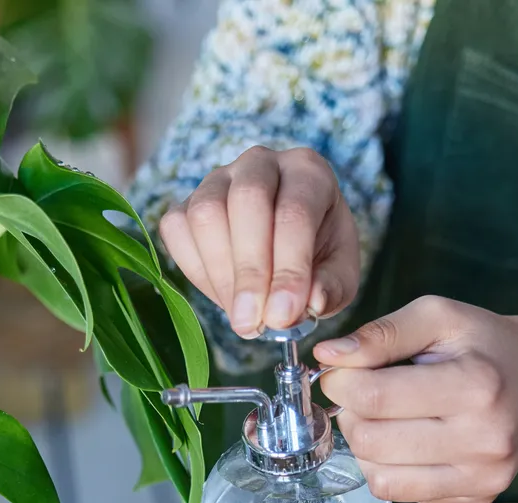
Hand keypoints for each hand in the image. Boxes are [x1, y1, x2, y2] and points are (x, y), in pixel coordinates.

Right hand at [158, 146, 360, 336]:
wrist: (286, 247)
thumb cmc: (318, 256)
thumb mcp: (340, 276)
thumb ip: (330, 288)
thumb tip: (309, 303)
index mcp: (308, 171)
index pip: (295, 212)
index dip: (288, 268)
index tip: (282, 316)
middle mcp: (261, 164)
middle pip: (247, 202)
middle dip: (249, 271)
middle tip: (252, 323)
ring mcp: (217, 179)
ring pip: (206, 213)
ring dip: (221, 274)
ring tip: (242, 316)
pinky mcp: (186, 202)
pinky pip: (177, 230)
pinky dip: (195, 271)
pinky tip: (223, 296)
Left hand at [313, 296, 517, 502]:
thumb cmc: (485, 344)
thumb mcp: (438, 317)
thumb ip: (380, 334)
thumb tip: (327, 356)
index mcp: (476, 386)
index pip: (374, 398)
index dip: (341, 383)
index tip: (341, 371)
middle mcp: (484, 440)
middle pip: (371, 442)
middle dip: (350, 415)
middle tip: (363, 394)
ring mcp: (483, 478)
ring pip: (380, 478)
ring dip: (366, 446)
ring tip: (385, 418)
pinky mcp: (476, 501)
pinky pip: (402, 495)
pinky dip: (392, 468)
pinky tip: (411, 440)